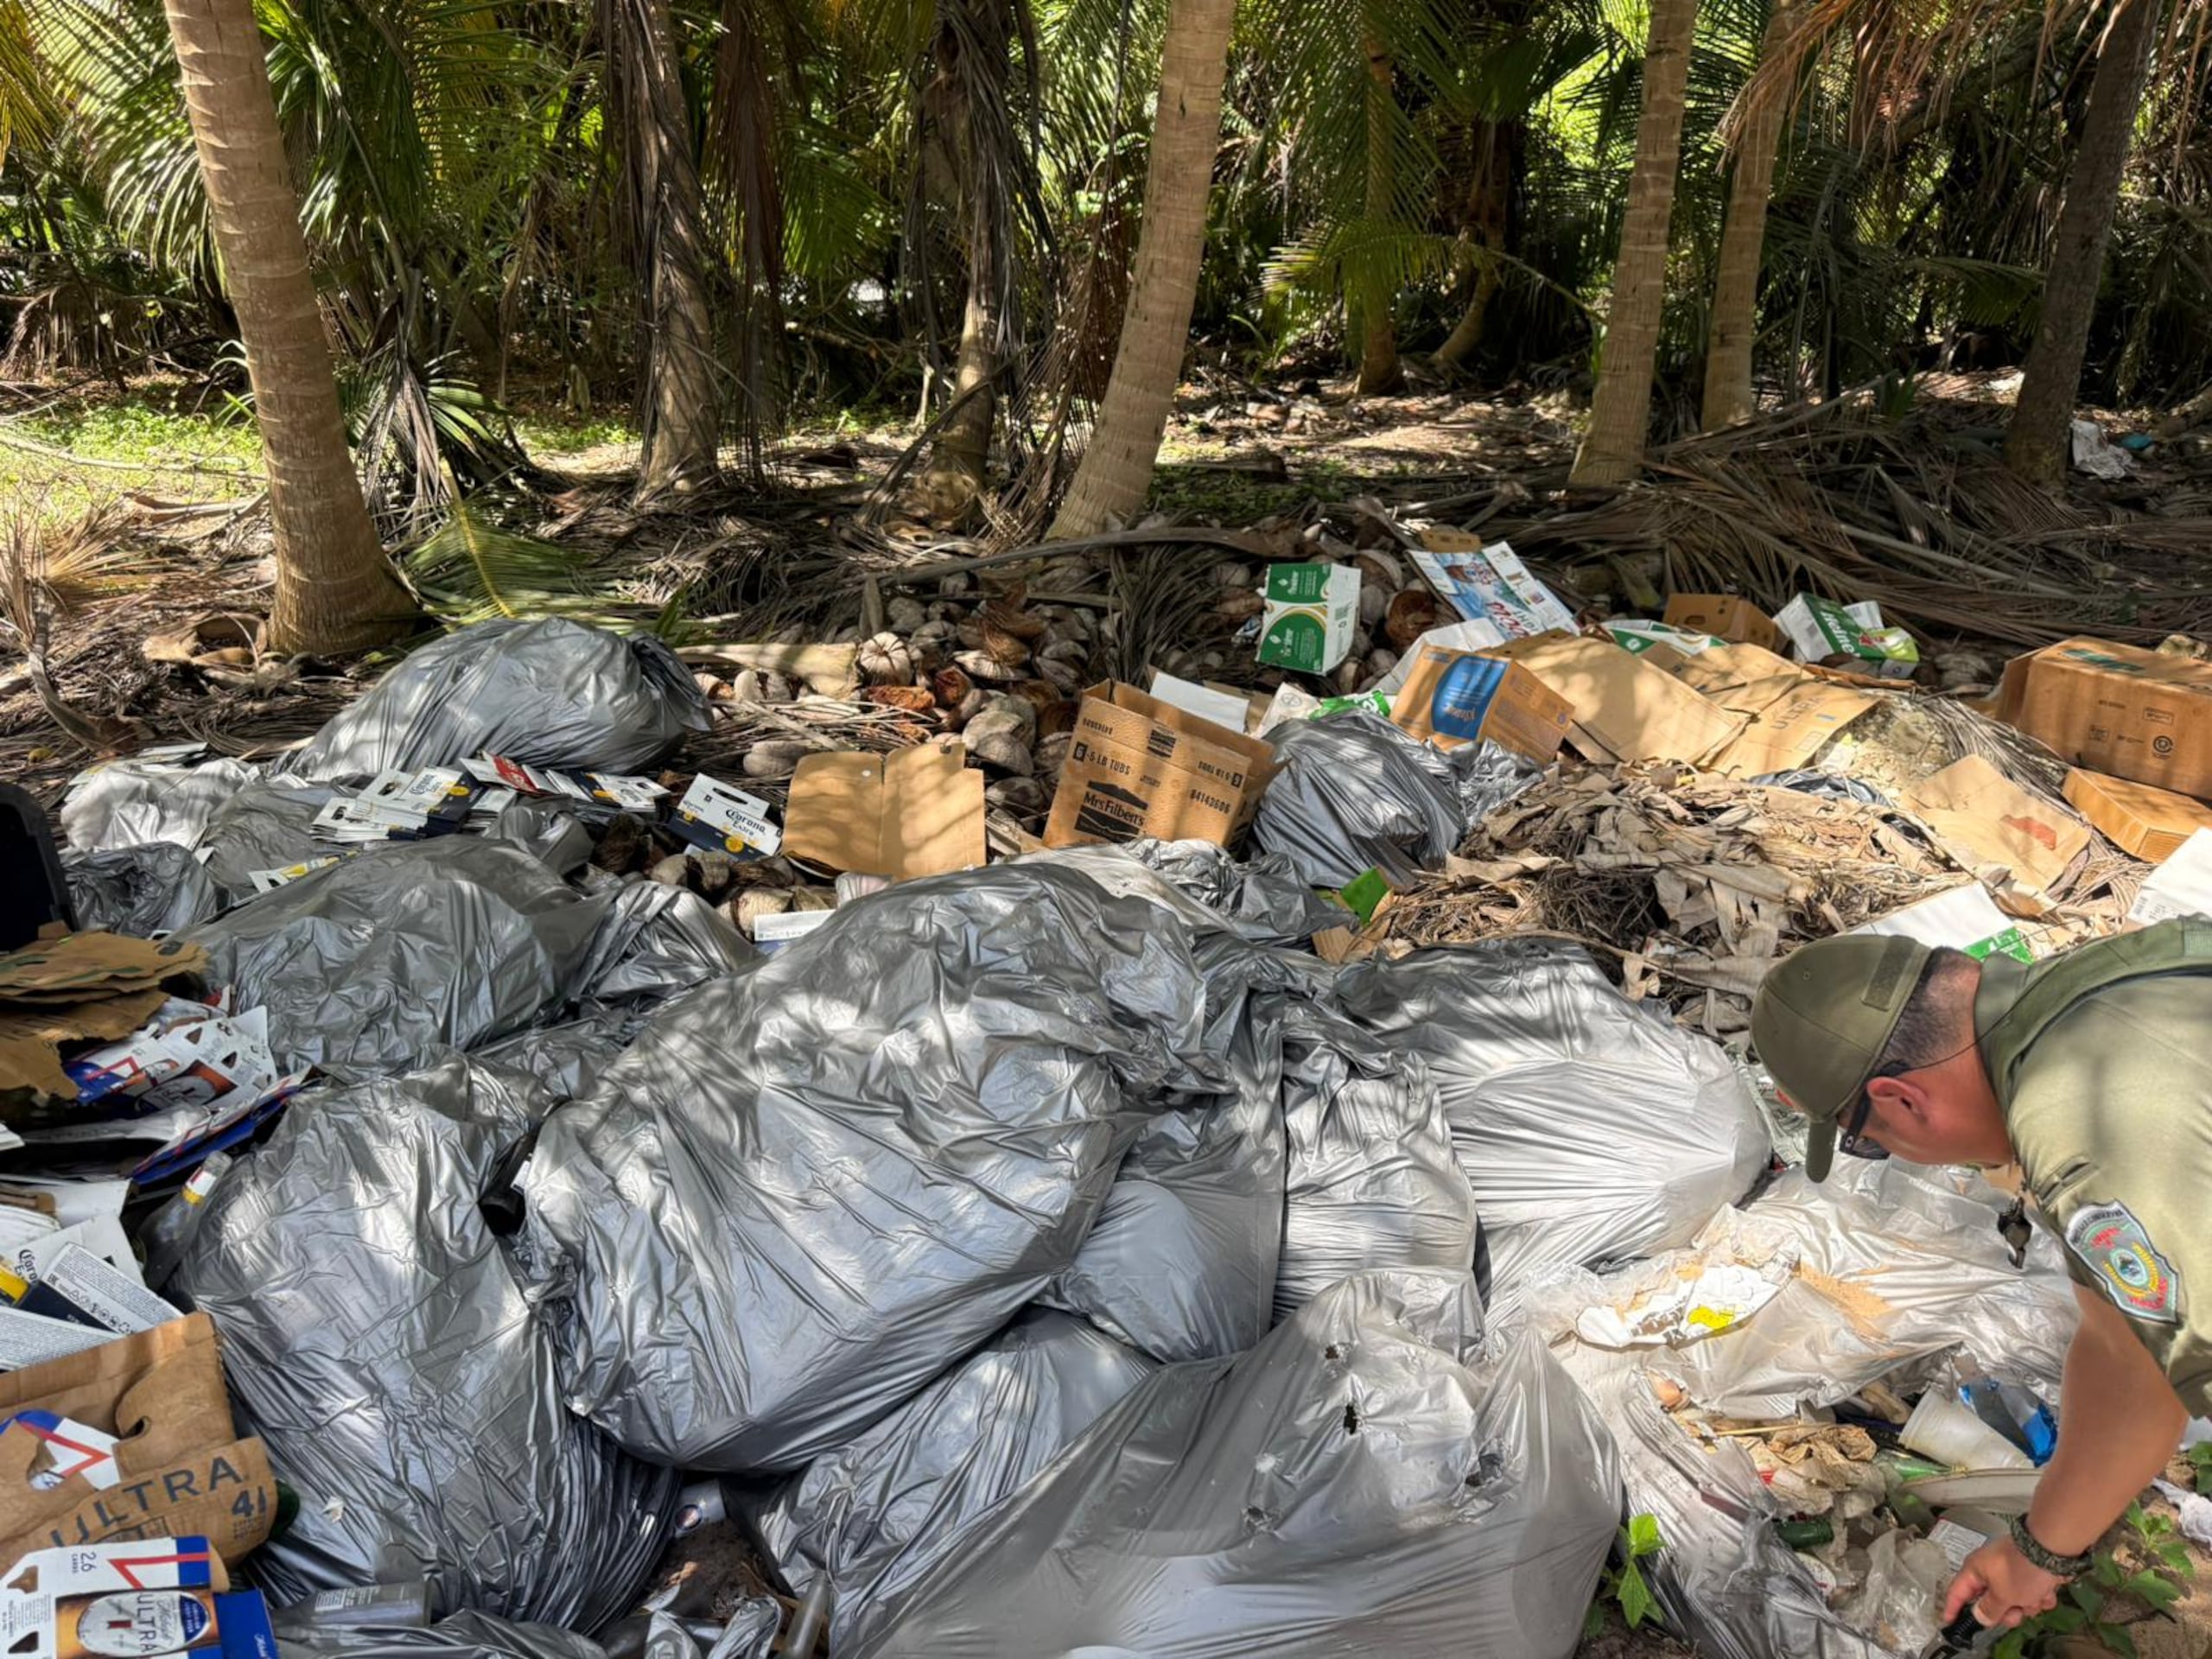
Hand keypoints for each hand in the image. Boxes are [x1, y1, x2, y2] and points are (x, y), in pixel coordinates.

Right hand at [1942, 1536, 2065, 1629]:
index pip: (1957, 1592)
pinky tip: (2046, 1591)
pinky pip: (2031, 1594)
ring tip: (2036, 1598)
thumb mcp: (2003, 1595)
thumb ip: (1989, 1609)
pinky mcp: (2030, 1574)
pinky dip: (2039, 1596)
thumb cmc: (2019, 1571)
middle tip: (2017, 1613)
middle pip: (1992, 1602)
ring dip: (2027, 1605)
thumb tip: (1980, 1617)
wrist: (2051, 1550)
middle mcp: (1990, 1571)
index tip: (1949, 1622)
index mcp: (1975, 1571)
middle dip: (2007, 1612)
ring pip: (2014, 1601)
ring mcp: (2011, 1572)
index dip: (1952, 1608)